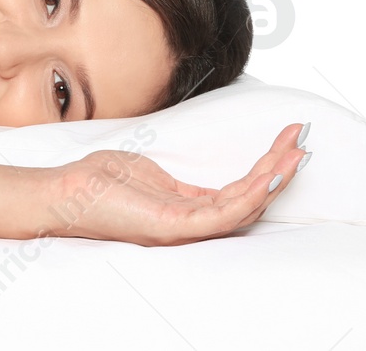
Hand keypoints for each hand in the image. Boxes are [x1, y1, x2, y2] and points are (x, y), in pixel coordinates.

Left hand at [40, 122, 311, 246]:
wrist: (63, 192)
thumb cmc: (98, 182)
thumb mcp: (146, 173)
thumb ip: (176, 180)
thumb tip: (192, 174)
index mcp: (187, 208)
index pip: (239, 192)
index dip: (266, 168)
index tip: (286, 138)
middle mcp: (192, 222)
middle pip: (249, 199)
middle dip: (279, 169)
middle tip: (302, 140)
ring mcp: (184, 226)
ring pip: (243, 208)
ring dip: (273, 180)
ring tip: (295, 154)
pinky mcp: (173, 225)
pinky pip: (222, 215)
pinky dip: (250, 197)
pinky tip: (268, 176)